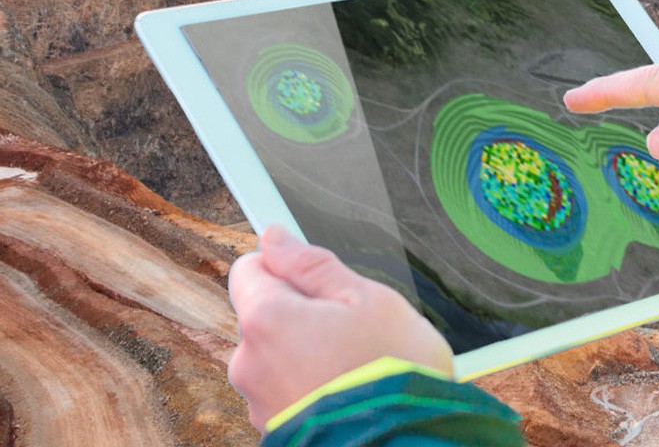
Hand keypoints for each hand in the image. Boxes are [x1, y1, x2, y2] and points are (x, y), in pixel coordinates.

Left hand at [227, 226, 453, 429]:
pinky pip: (285, 391)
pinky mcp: (274, 429)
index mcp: (266, 319)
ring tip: (354, 364)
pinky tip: (346, 389)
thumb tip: (275, 238)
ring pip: (275, 355)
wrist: (404, 443)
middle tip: (350, 326)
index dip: (287, 268)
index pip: (249, 268)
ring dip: (306, 353)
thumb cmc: (392, 371)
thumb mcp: (367, 299)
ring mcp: (258, 402)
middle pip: (263, 314)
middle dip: (300, 313)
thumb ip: (313, 265)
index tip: (318, 280)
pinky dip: (309, 386)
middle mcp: (248, 362)